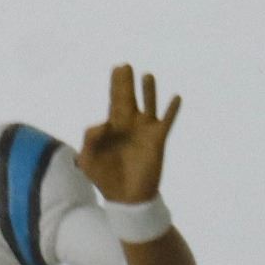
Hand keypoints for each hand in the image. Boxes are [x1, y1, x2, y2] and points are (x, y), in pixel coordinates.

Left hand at [77, 65, 181, 203]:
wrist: (126, 198)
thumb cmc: (105, 179)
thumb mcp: (88, 160)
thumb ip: (90, 139)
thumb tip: (105, 122)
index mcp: (112, 127)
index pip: (113, 100)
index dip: (115, 84)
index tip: (117, 69)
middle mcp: (129, 125)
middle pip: (128, 98)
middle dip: (126, 82)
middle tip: (124, 65)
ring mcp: (145, 131)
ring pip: (148, 105)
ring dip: (149, 91)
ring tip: (147, 75)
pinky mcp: (157, 141)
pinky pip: (166, 121)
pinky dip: (171, 110)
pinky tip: (176, 97)